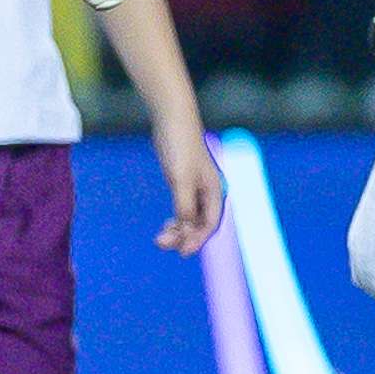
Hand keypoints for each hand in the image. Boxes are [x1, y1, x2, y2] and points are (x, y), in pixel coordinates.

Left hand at [149, 121, 226, 253]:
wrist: (173, 120)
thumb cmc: (180, 147)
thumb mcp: (180, 179)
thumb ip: (184, 204)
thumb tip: (185, 227)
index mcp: (215, 191)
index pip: (209, 224)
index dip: (196, 240)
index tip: (182, 253)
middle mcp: (210, 192)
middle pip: (200, 225)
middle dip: (184, 237)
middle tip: (161, 243)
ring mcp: (197, 188)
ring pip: (191, 219)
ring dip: (178, 231)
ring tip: (159, 238)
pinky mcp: (185, 183)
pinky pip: (184, 210)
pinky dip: (176, 221)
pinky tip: (166, 226)